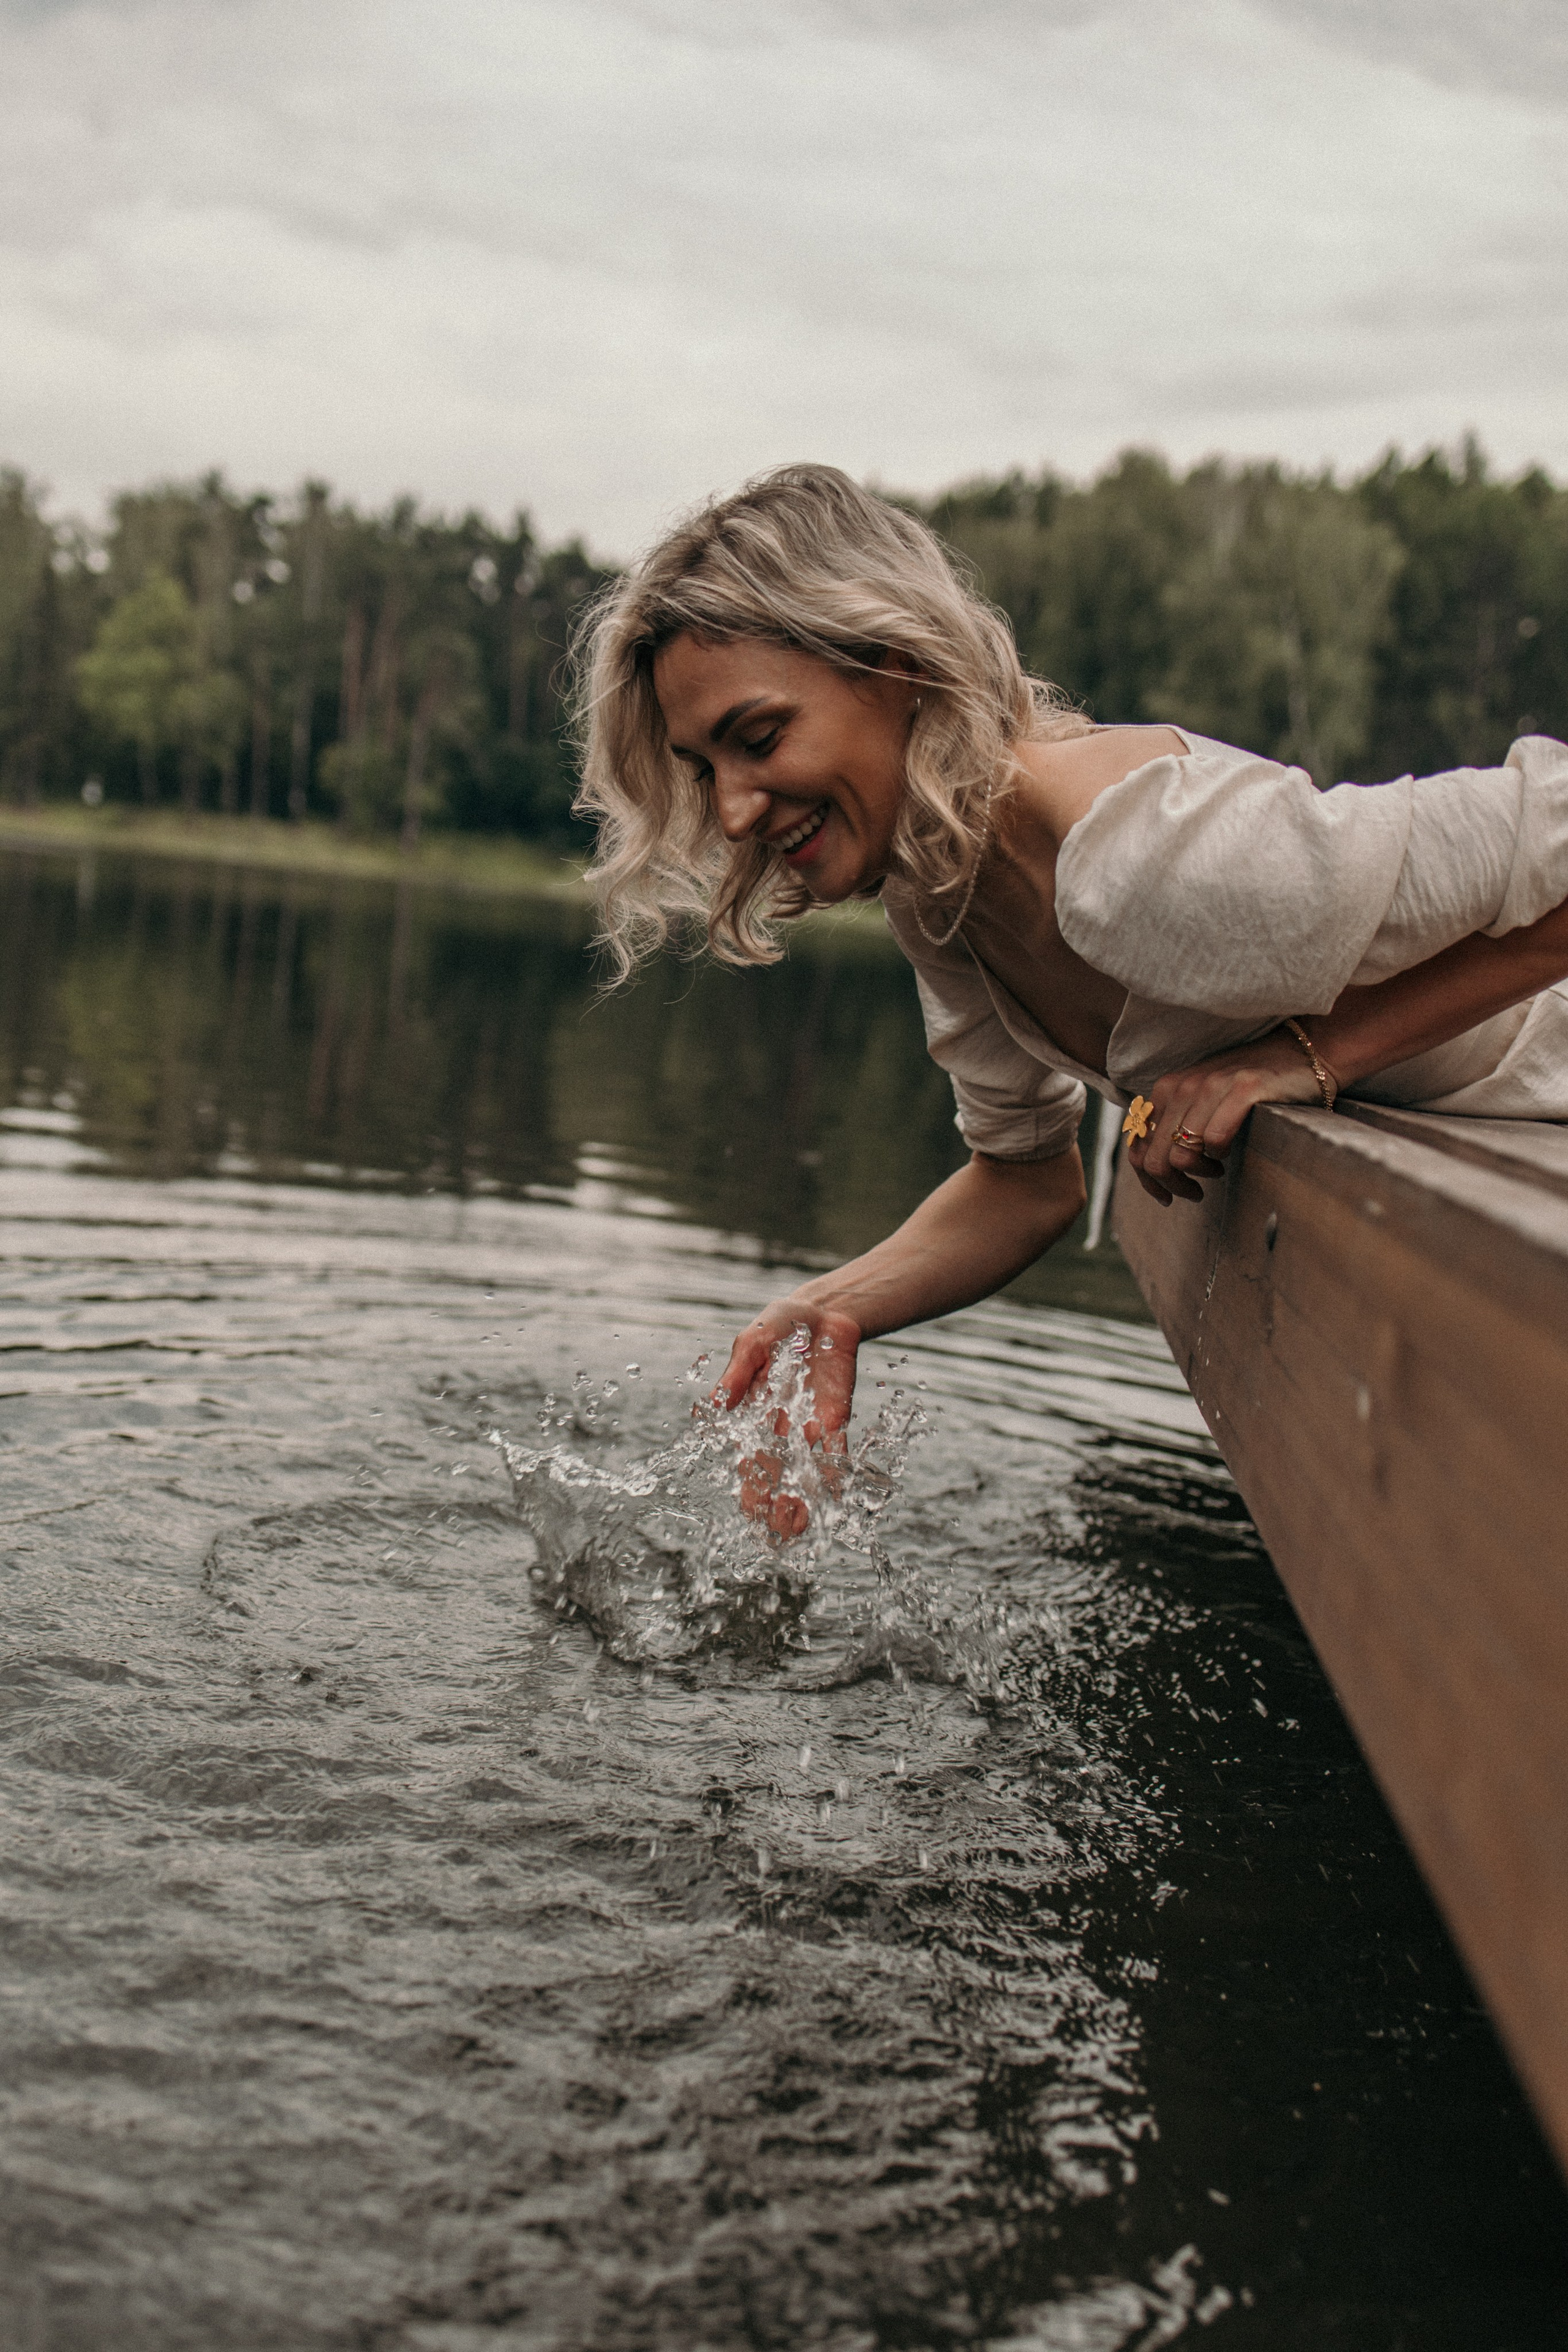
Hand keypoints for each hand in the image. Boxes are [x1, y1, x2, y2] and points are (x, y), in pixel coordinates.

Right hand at [713, 1297, 860, 1537]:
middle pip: (777, 1474)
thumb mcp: (752, 1344)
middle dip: (778, 1504)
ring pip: (806, 1469)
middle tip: (781, 1531)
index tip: (751, 1511)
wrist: (822, 1313)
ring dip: (806, 1497)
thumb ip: (737, 1375)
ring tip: (804, 1525)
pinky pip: (836, 1448)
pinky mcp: (835, 1416)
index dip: (750, 1486)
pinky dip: (837, 1471)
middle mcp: (781, 1427)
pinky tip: (838, 1494)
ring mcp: (809, 1424)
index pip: (749, 1458)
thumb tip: (713, 1404)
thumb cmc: (778, 1325)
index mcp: (753, 1414)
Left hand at [1125, 1029, 1328, 1205]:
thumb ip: (1175, 1125)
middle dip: (1174, 1185)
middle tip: (1195, 1191)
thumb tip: (1152, 1167)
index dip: (1148, 1182)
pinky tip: (1229, 1155)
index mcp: (1166, 1090)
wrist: (1298, 1054)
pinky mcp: (1244, 1089)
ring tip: (1217, 1170)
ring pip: (1181, 1155)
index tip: (1167, 1196)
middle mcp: (1183, 1085)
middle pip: (1156, 1159)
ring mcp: (1212, 1085)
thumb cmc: (1247, 1087)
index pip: (1138, 1148)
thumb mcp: (1201, 1101)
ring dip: (1200, 1173)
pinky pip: (1215, 1139)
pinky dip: (1221, 1155)